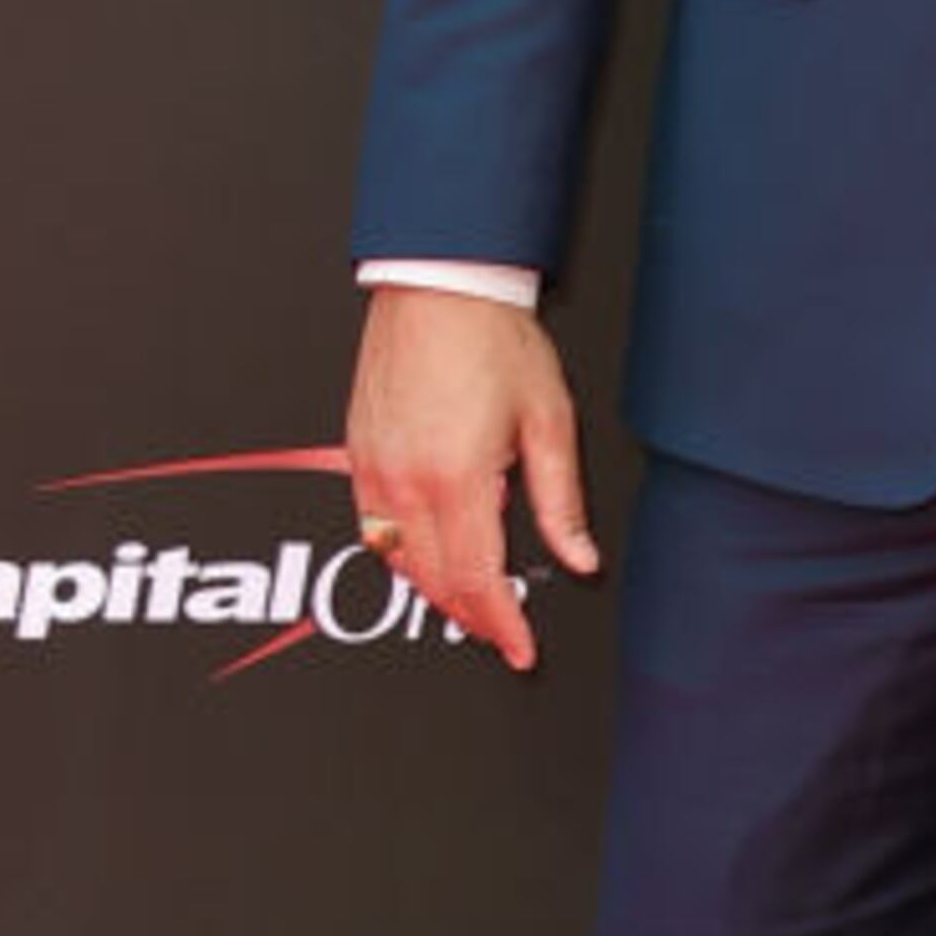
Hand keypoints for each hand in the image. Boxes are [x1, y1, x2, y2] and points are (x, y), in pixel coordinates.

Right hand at [345, 287, 598, 671]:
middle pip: (435, 583)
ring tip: (471, 603)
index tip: (521, 649)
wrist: (440, 286)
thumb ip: (561, 501)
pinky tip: (426, 555)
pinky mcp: (357, 454)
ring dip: (434, 592)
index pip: (479, 581)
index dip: (503, 627)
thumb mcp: (550, 421)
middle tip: (503, 633)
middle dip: (472, 619)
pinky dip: (400, 555)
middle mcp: (407, 482)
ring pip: (397, 563)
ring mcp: (374, 470)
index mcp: (458, 479)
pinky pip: (371, 528)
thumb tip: (579, 556)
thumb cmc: (493, 340)